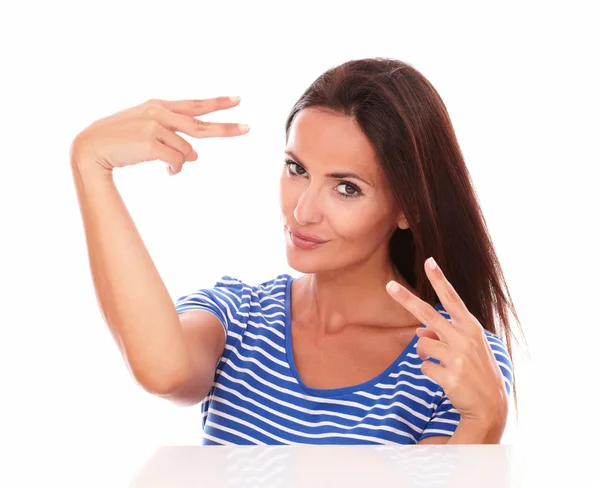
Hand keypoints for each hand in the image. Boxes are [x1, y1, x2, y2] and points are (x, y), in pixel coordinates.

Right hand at [70, 96, 249, 174]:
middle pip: (201, 124)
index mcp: (159, 106)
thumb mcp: (147, 132)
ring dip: (180, 162)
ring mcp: (155, 126)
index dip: (217, 103)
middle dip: (226, 128)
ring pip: (187, 151)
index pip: (194, 105)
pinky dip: (175, 170)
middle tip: (248, 128)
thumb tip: (195, 156)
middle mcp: (159, 112)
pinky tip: (165, 172)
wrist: (91, 147)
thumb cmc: (120, 141)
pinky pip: (178, 162)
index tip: (238, 100)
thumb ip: (173, 139)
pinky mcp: (151, 142)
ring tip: (166, 165)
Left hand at [385, 257, 508, 430]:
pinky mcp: (450, 376)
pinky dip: (430, 372)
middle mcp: (465, 338)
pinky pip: (424, 367)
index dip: (440, 280)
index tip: (429, 261)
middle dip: (406, 299)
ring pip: (421, 345)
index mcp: (471, 328)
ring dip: (425, 354)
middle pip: (428, 314)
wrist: (490, 406)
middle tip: (389, 285)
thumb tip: (419, 332)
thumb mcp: (468, 348)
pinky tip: (446, 379)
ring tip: (443, 365)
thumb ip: (445, 334)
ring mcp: (458, 357)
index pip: (452, 299)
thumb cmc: (478, 371)